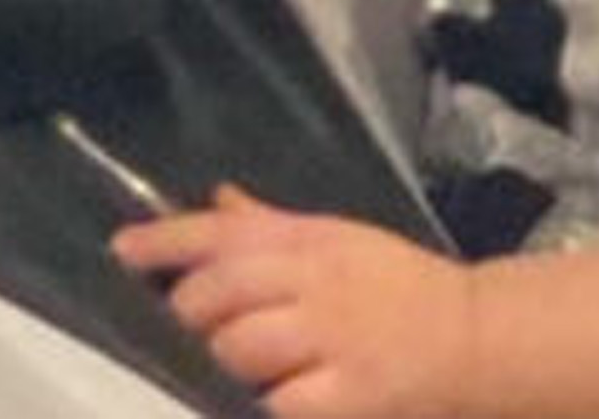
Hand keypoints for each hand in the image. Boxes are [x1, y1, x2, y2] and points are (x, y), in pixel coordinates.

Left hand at [112, 185, 482, 418]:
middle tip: (195, 327)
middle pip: (215, 295)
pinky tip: (277, 400)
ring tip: (243, 368)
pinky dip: (267, 404)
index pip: (221, 232)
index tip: (121, 250)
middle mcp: (315, 283)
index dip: (164, 241)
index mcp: (310, 239)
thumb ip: (272, 227)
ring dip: (224, 364)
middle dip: (191, 315)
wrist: (477, 339)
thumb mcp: (340, 240)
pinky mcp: (348, 398)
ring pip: (237, 351)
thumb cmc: (400, 288)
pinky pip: (278, 405)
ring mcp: (331, 342)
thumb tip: (215, 200)